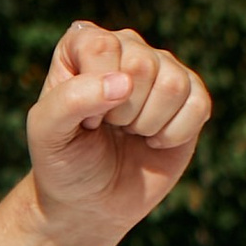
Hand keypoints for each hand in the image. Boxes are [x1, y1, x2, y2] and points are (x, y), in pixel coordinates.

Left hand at [25, 20, 209, 245]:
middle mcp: (126, 46)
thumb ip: (70, 100)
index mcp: (83, 43)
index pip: (101, 47)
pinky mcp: (191, 95)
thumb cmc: (64, 161)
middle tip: (109, 128)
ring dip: (148, 124)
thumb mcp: (47, 134)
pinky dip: (174, 135)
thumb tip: (125, 83)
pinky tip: (153, 141)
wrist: (91, 201)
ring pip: (173, 85)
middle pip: (143, 65)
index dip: (93, 94)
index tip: (83, 120)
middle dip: (122, 113)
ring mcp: (162, 68)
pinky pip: (199, 104)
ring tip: (130, 132)